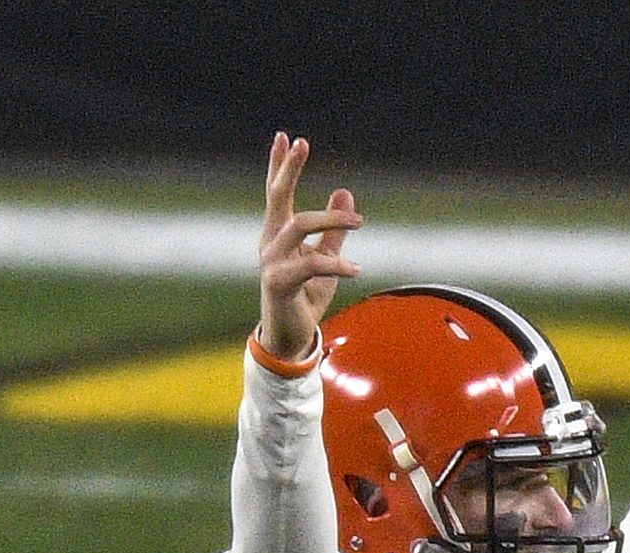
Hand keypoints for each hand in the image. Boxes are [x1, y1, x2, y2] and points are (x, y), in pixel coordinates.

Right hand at [257, 132, 361, 361]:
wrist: (290, 338)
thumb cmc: (305, 298)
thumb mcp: (326, 259)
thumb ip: (334, 230)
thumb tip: (345, 191)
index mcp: (278, 234)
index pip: (277, 193)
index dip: (279, 165)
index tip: (285, 136)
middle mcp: (270, 243)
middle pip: (278, 197)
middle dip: (289, 169)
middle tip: (302, 142)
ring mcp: (271, 262)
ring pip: (299, 224)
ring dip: (332, 219)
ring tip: (359, 220)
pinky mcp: (279, 282)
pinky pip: (311, 264)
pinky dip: (337, 265)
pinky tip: (357, 270)